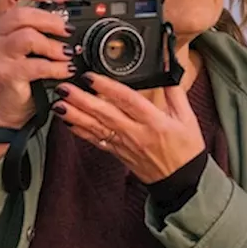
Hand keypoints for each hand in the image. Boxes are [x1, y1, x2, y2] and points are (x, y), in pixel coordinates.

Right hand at [0, 0, 76, 127]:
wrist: (8, 108)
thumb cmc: (20, 72)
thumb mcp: (31, 41)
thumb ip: (45, 15)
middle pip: (21, 14)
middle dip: (50, 20)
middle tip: (69, 31)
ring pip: (27, 37)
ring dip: (53, 45)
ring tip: (68, 53)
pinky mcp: (6, 74)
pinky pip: (36, 65)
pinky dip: (56, 67)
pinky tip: (66, 69)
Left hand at [51, 72, 205, 184]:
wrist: (182, 181)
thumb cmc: (186, 149)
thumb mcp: (187, 117)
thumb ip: (174, 91)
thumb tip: (168, 66)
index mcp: (154, 121)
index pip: (127, 100)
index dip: (107, 88)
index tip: (91, 77)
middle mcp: (137, 133)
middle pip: (105, 114)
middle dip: (82, 100)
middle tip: (64, 88)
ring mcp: (125, 145)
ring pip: (96, 128)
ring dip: (75, 115)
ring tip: (58, 104)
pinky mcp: (118, 154)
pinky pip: (96, 141)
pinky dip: (80, 132)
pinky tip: (67, 122)